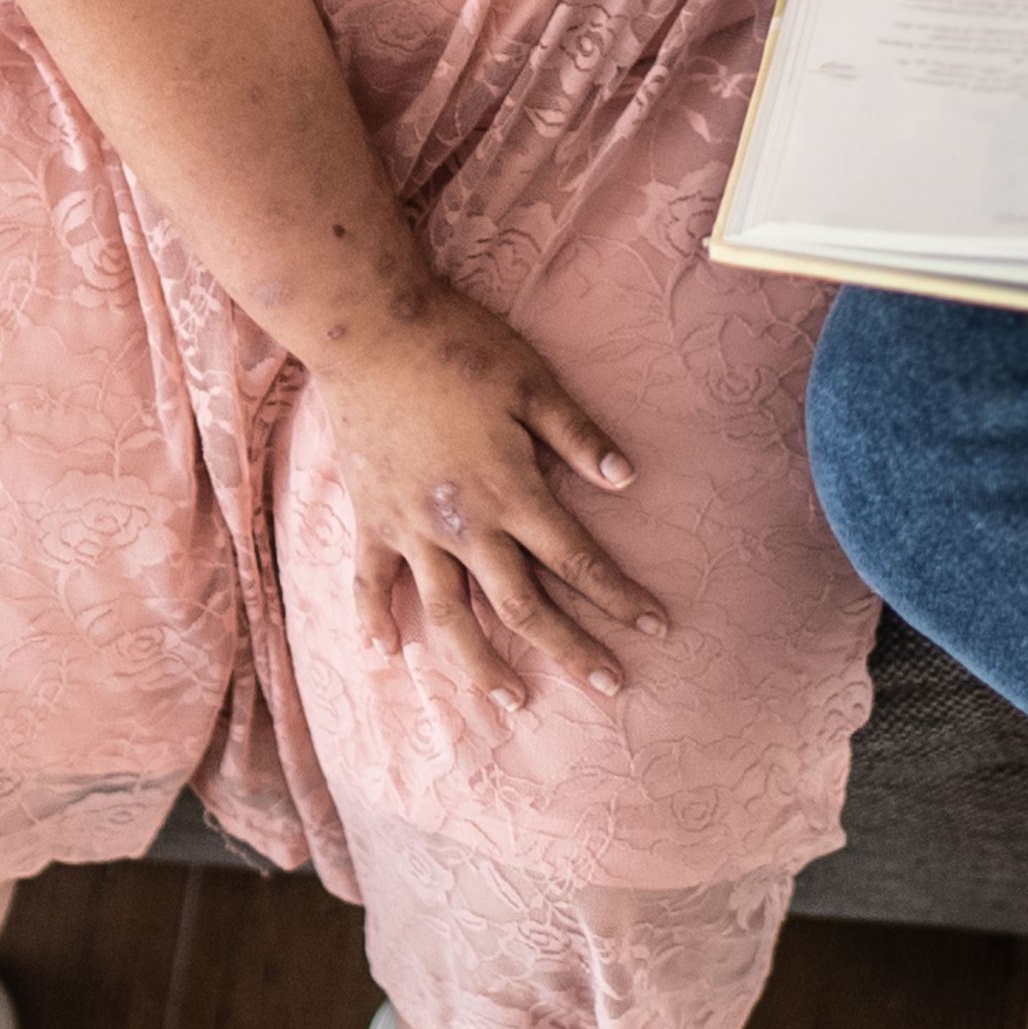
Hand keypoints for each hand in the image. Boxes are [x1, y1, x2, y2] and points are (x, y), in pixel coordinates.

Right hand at [307, 292, 670, 710]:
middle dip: (571, 650)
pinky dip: (374, 619)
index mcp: (511, 491)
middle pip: (523, 608)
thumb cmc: (458, 347)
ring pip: (450, 615)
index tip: (658, 626)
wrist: (369, 328)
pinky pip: (371, 581)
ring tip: (514, 700)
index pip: (578, 561)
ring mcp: (412, 528)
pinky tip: (385, 654)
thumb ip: (578, 436)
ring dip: (483, 664)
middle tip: (610, 687)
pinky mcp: (371, 518)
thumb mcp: (531, 382)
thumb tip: (630, 479)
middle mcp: (464, 525)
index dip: (620, 597)